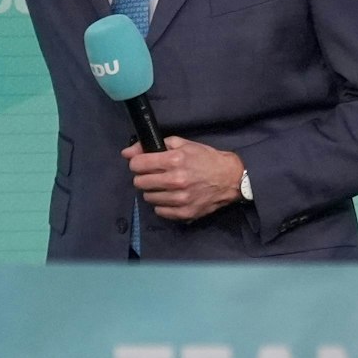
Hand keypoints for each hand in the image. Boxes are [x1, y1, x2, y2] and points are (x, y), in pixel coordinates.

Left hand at [122, 137, 244, 220]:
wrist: (230, 178)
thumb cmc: (205, 158)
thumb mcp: (183, 144)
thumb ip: (155, 145)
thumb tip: (127, 152)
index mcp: (174, 160)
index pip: (138, 164)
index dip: (136, 163)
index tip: (141, 164)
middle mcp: (176, 180)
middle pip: (139, 182)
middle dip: (143, 177)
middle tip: (153, 175)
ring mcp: (180, 199)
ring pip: (148, 197)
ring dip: (153, 191)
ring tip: (164, 186)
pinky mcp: (184, 213)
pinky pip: (159, 211)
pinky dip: (162, 204)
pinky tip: (170, 197)